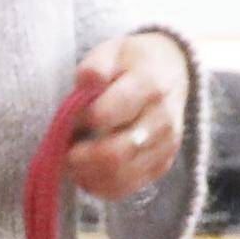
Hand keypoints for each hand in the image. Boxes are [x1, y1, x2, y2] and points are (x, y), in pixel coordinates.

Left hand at [64, 31, 192, 203]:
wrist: (173, 72)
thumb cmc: (134, 62)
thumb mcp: (112, 50)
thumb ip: (95, 66)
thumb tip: (85, 83)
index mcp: (149, 85)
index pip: (106, 115)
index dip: (81, 120)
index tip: (71, 117)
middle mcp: (162, 120)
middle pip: (116, 154)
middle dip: (81, 158)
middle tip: (66, 150)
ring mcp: (165, 146)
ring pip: (120, 177)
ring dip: (88, 175)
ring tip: (74, 161)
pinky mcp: (161, 165)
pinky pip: (127, 188)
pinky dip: (100, 186)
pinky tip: (88, 173)